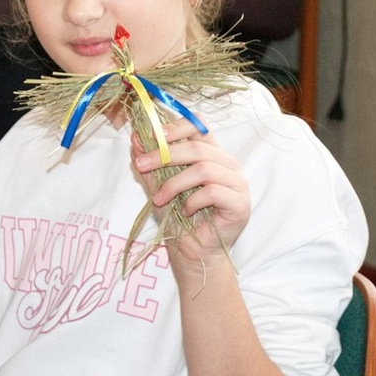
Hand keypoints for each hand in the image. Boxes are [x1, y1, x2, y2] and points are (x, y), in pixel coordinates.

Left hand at [132, 117, 249, 263]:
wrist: (191, 250)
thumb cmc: (177, 216)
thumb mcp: (156, 184)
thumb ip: (148, 161)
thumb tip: (134, 137)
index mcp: (211, 153)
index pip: (200, 125)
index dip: (177, 126)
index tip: (153, 136)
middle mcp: (228, 164)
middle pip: (197, 146)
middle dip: (165, 154)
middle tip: (142, 165)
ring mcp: (238, 182)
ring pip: (204, 168)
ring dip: (175, 183)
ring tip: (158, 199)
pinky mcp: (241, 203)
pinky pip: (214, 192)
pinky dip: (192, 200)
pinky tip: (185, 211)